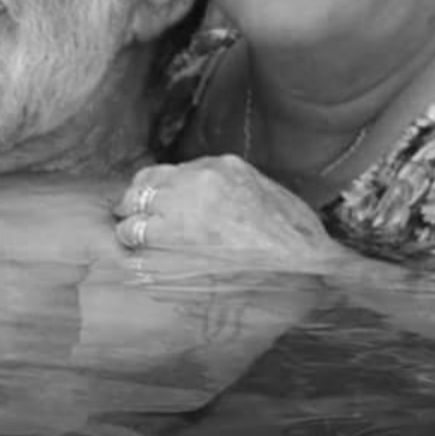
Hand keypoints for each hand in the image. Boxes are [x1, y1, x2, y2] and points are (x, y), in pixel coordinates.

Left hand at [112, 154, 342, 267]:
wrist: (303, 267)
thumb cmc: (296, 241)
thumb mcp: (269, 197)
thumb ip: (239, 192)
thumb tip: (224, 203)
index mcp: (223, 167)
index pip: (174, 170)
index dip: (161, 189)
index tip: (158, 204)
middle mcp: (198, 179)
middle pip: (147, 182)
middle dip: (138, 200)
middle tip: (133, 216)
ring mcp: (182, 206)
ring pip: (136, 205)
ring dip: (131, 222)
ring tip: (131, 237)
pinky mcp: (172, 236)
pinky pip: (136, 235)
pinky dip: (132, 245)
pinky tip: (136, 257)